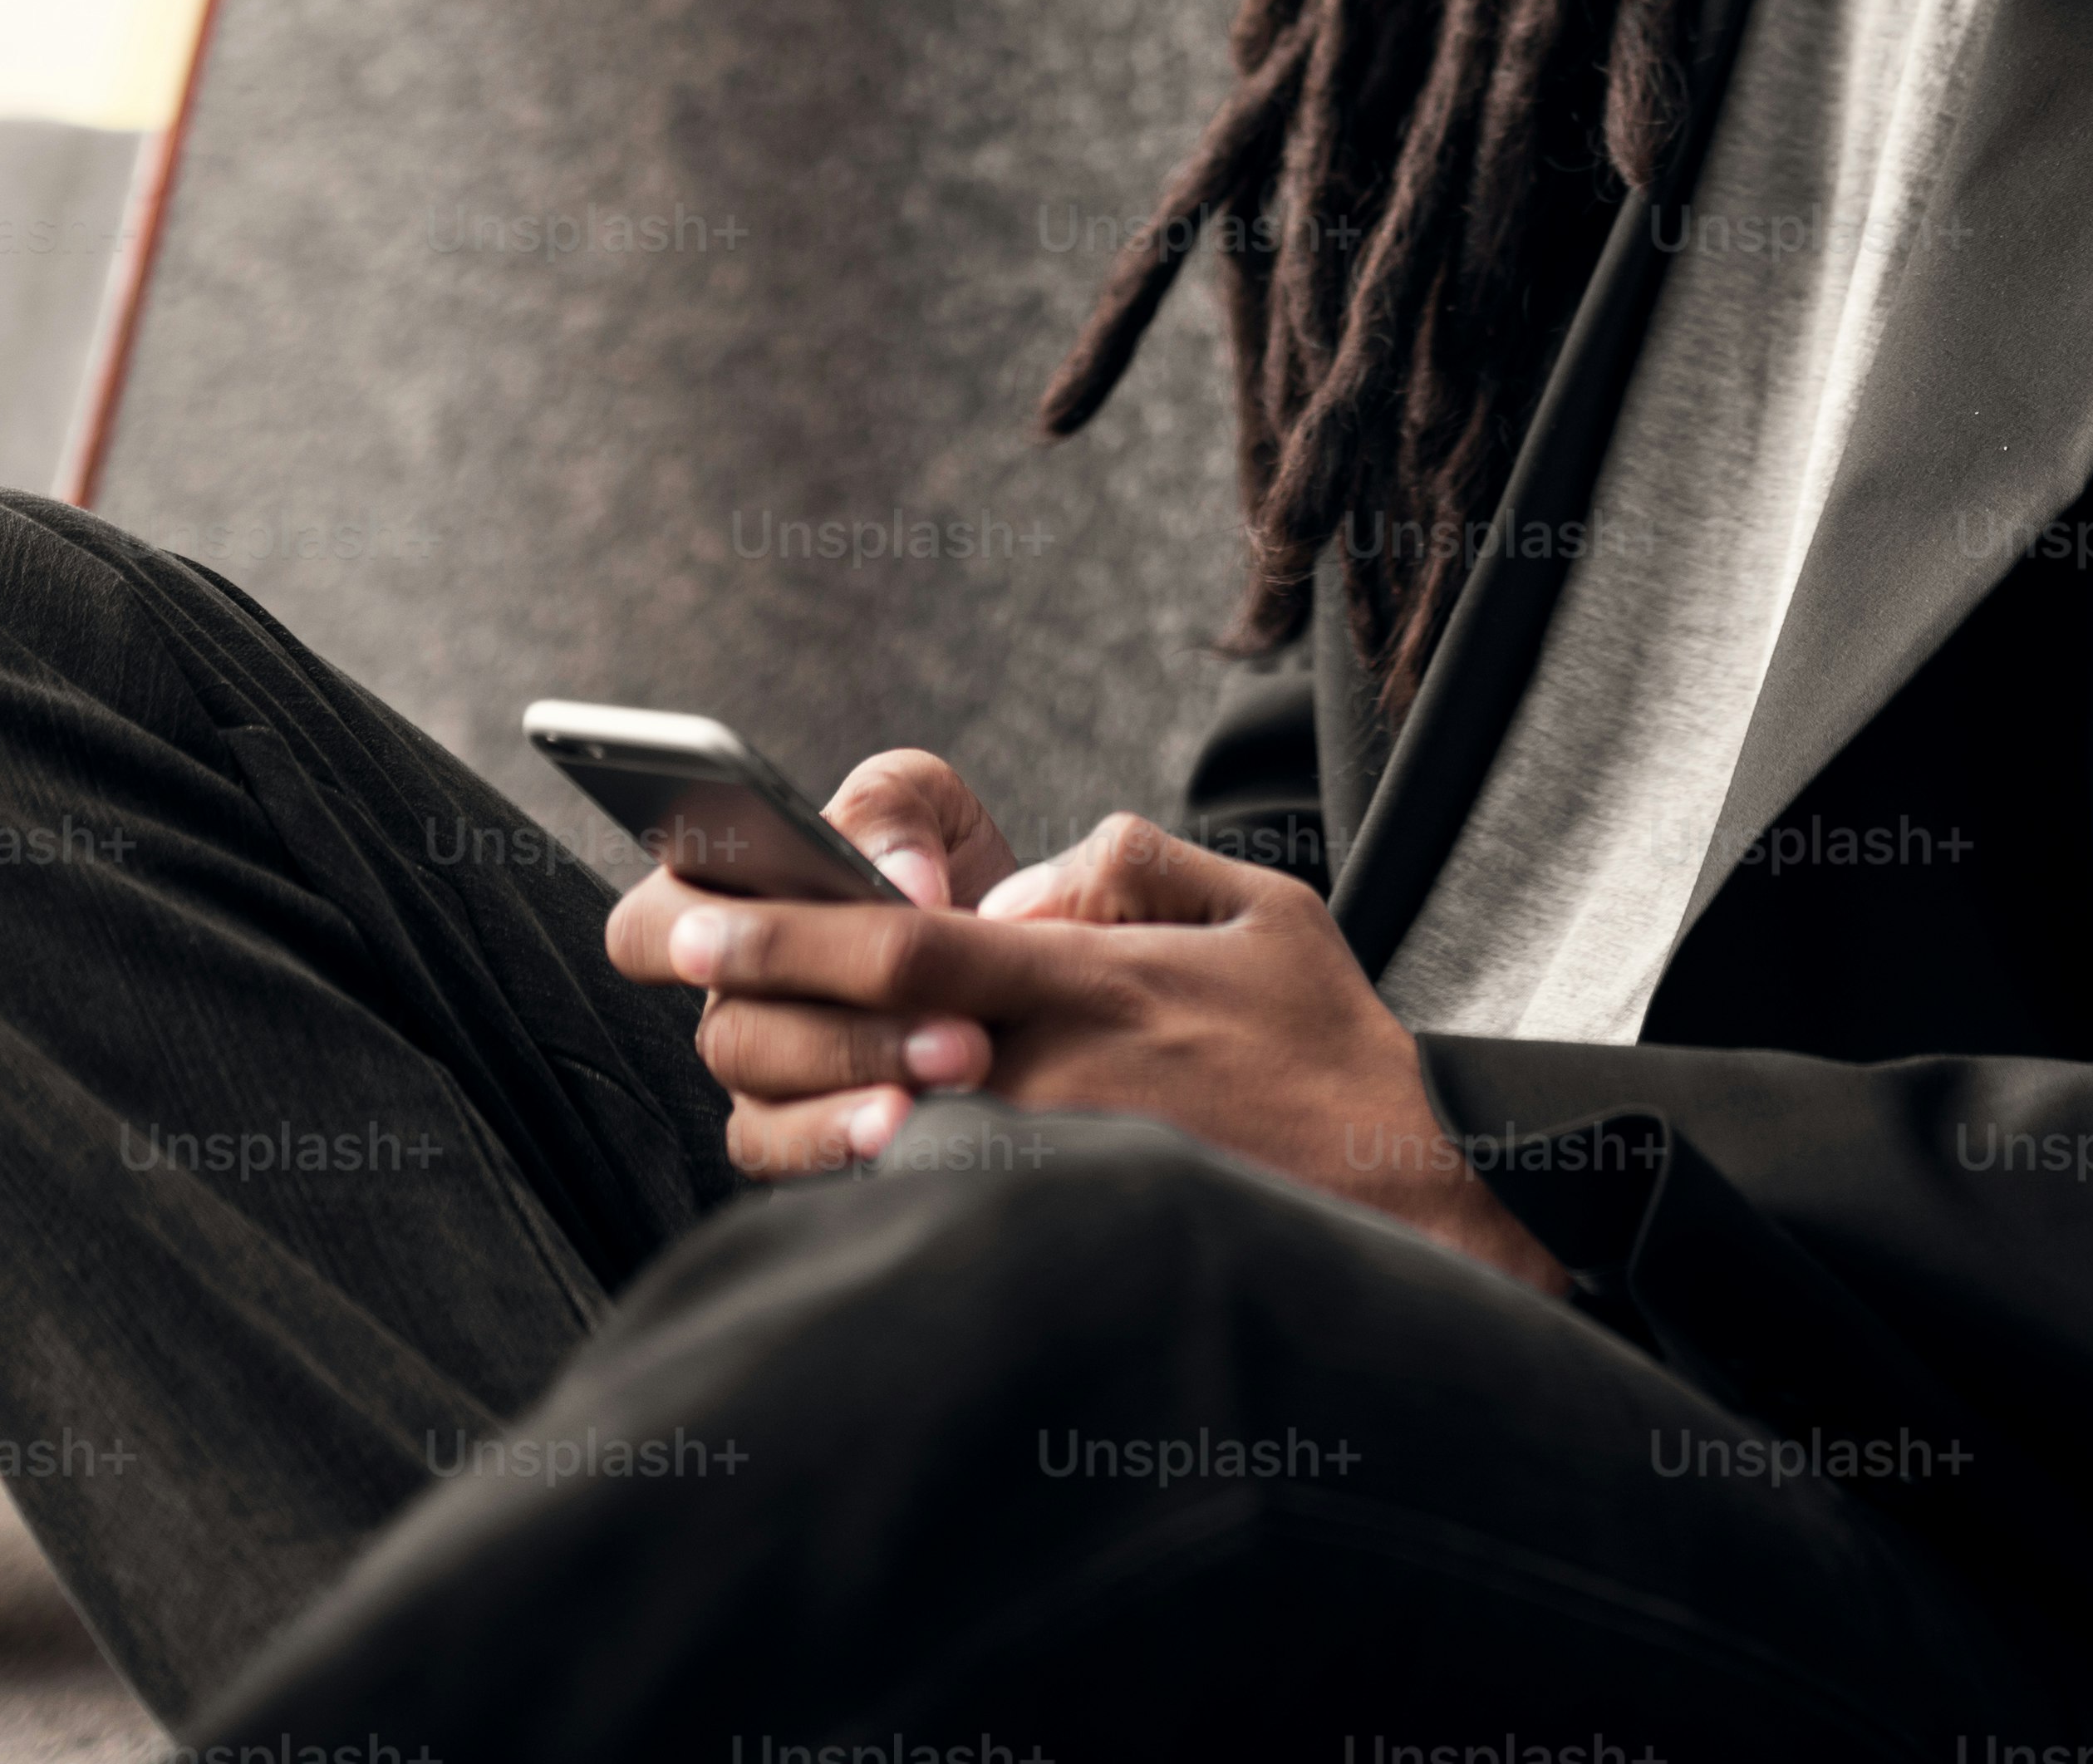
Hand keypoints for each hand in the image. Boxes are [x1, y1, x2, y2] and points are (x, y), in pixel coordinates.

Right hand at [594, 745, 1021, 1106]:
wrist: (1014, 959)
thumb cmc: (943, 872)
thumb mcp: (926, 805)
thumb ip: (892, 809)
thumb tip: (898, 879)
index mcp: (726, 900)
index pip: (652, 921)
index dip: (680, 925)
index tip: (730, 924)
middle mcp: (727, 990)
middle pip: (717, 1007)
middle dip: (804, 989)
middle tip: (896, 973)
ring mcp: (757, 1068)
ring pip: (755, 1073)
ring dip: (858, 1054)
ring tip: (959, 1043)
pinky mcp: (795, 1132)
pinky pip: (777, 1151)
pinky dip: (836, 1134)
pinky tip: (903, 1118)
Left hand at [619, 810, 1571, 1294]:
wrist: (1406, 1217)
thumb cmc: (1332, 1055)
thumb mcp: (1265, 907)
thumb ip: (1130, 864)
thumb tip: (1015, 893)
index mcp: (1086, 982)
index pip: (902, 943)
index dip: (784, 927)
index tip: (692, 914)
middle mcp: (1043, 1076)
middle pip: (851, 1032)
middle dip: (754, 999)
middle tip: (686, 958)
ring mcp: (1035, 1164)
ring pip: (866, 1123)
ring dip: (802, 1086)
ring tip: (784, 1045)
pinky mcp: (1042, 1228)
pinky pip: (920, 1191)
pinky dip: (868, 1160)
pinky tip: (860, 1126)